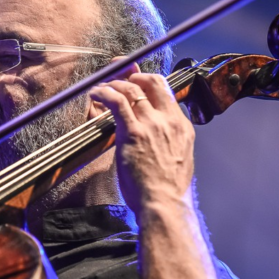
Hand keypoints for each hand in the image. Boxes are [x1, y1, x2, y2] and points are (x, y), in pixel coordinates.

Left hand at [89, 72, 194, 213]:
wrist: (164, 203)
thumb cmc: (167, 190)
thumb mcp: (179, 158)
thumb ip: (170, 141)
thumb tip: (158, 138)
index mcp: (182, 127)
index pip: (167, 92)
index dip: (149, 82)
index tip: (137, 81)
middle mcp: (168, 120)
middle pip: (152, 82)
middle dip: (133, 75)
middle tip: (120, 78)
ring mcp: (151, 124)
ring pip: (131, 89)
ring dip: (114, 84)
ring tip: (103, 88)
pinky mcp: (133, 132)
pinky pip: (117, 102)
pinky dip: (104, 93)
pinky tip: (97, 93)